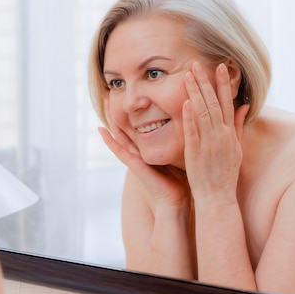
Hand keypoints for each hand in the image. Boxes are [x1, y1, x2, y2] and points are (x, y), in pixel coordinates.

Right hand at [98, 97, 189, 213]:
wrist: (177, 202)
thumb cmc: (181, 181)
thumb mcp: (179, 155)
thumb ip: (181, 141)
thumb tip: (193, 124)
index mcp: (149, 149)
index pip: (138, 125)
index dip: (132, 110)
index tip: (130, 94)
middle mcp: (139, 152)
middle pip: (126, 126)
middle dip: (118, 110)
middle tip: (109, 91)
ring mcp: (135, 159)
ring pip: (119, 134)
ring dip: (110, 118)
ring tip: (104, 102)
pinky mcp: (134, 166)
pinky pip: (119, 151)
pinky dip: (109, 141)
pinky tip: (101, 130)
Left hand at [182, 62, 248, 206]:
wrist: (218, 196)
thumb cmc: (226, 173)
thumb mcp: (237, 148)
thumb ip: (237, 126)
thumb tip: (244, 106)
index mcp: (229, 133)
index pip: (227, 102)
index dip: (223, 84)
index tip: (220, 67)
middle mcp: (221, 135)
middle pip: (212, 103)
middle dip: (205, 82)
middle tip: (196, 65)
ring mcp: (209, 143)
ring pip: (202, 113)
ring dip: (195, 93)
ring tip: (187, 76)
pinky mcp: (196, 152)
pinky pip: (193, 132)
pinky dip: (189, 117)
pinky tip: (185, 103)